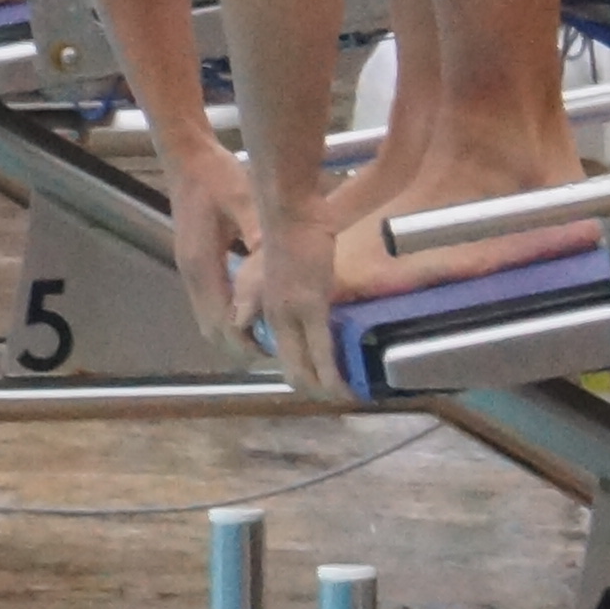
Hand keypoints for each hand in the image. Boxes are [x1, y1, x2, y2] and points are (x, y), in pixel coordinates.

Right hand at [162, 129, 265, 350]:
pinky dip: (228, 317)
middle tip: (276, 350)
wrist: (187, 157)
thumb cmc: (217, 176)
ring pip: (208, 318)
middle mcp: (191, 273)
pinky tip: (253, 312)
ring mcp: (189, 269)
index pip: (220, 320)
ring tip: (268, 337)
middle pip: (211, 328)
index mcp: (202, 263)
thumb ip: (257, 234)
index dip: (245, 342)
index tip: (274, 352)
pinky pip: (209, 303)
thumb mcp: (243, 201)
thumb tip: (274, 267)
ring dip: (233, 333)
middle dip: (240, 345)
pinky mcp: (194, 263)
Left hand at [253, 193, 349, 399]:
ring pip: (304, 367)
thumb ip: (271, 292)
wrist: (288, 212)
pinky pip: (322, 352)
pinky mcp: (310, 307)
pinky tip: (343, 388)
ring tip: (344, 397)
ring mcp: (290, 314)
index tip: (318, 379)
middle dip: (312, 386)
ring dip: (324, 386)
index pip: (278, 351)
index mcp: (265, 309)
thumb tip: (269, 311)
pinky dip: (332, 374)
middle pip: (290, 367)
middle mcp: (273, 317)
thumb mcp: (274, 268)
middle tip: (335, 395)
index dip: (298, 372)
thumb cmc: (288, 232)